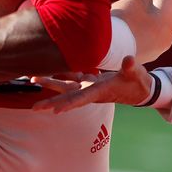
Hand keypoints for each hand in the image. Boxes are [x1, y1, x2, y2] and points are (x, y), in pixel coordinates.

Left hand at [32, 56, 151, 112]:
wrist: (139, 89)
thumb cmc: (139, 83)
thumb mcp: (137, 75)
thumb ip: (131, 68)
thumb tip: (129, 60)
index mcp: (101, 92)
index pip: (82, 99)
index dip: (69, 104)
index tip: (55, 111)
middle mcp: (91, 91)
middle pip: (67, 96)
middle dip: (51, 101)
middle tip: (34, 108)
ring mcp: (89, 86)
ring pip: (66, 85)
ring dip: (50, 83)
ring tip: (32, 79)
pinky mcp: (90, 80)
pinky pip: (72, 76)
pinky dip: (61, 73)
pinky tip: (49, 67)